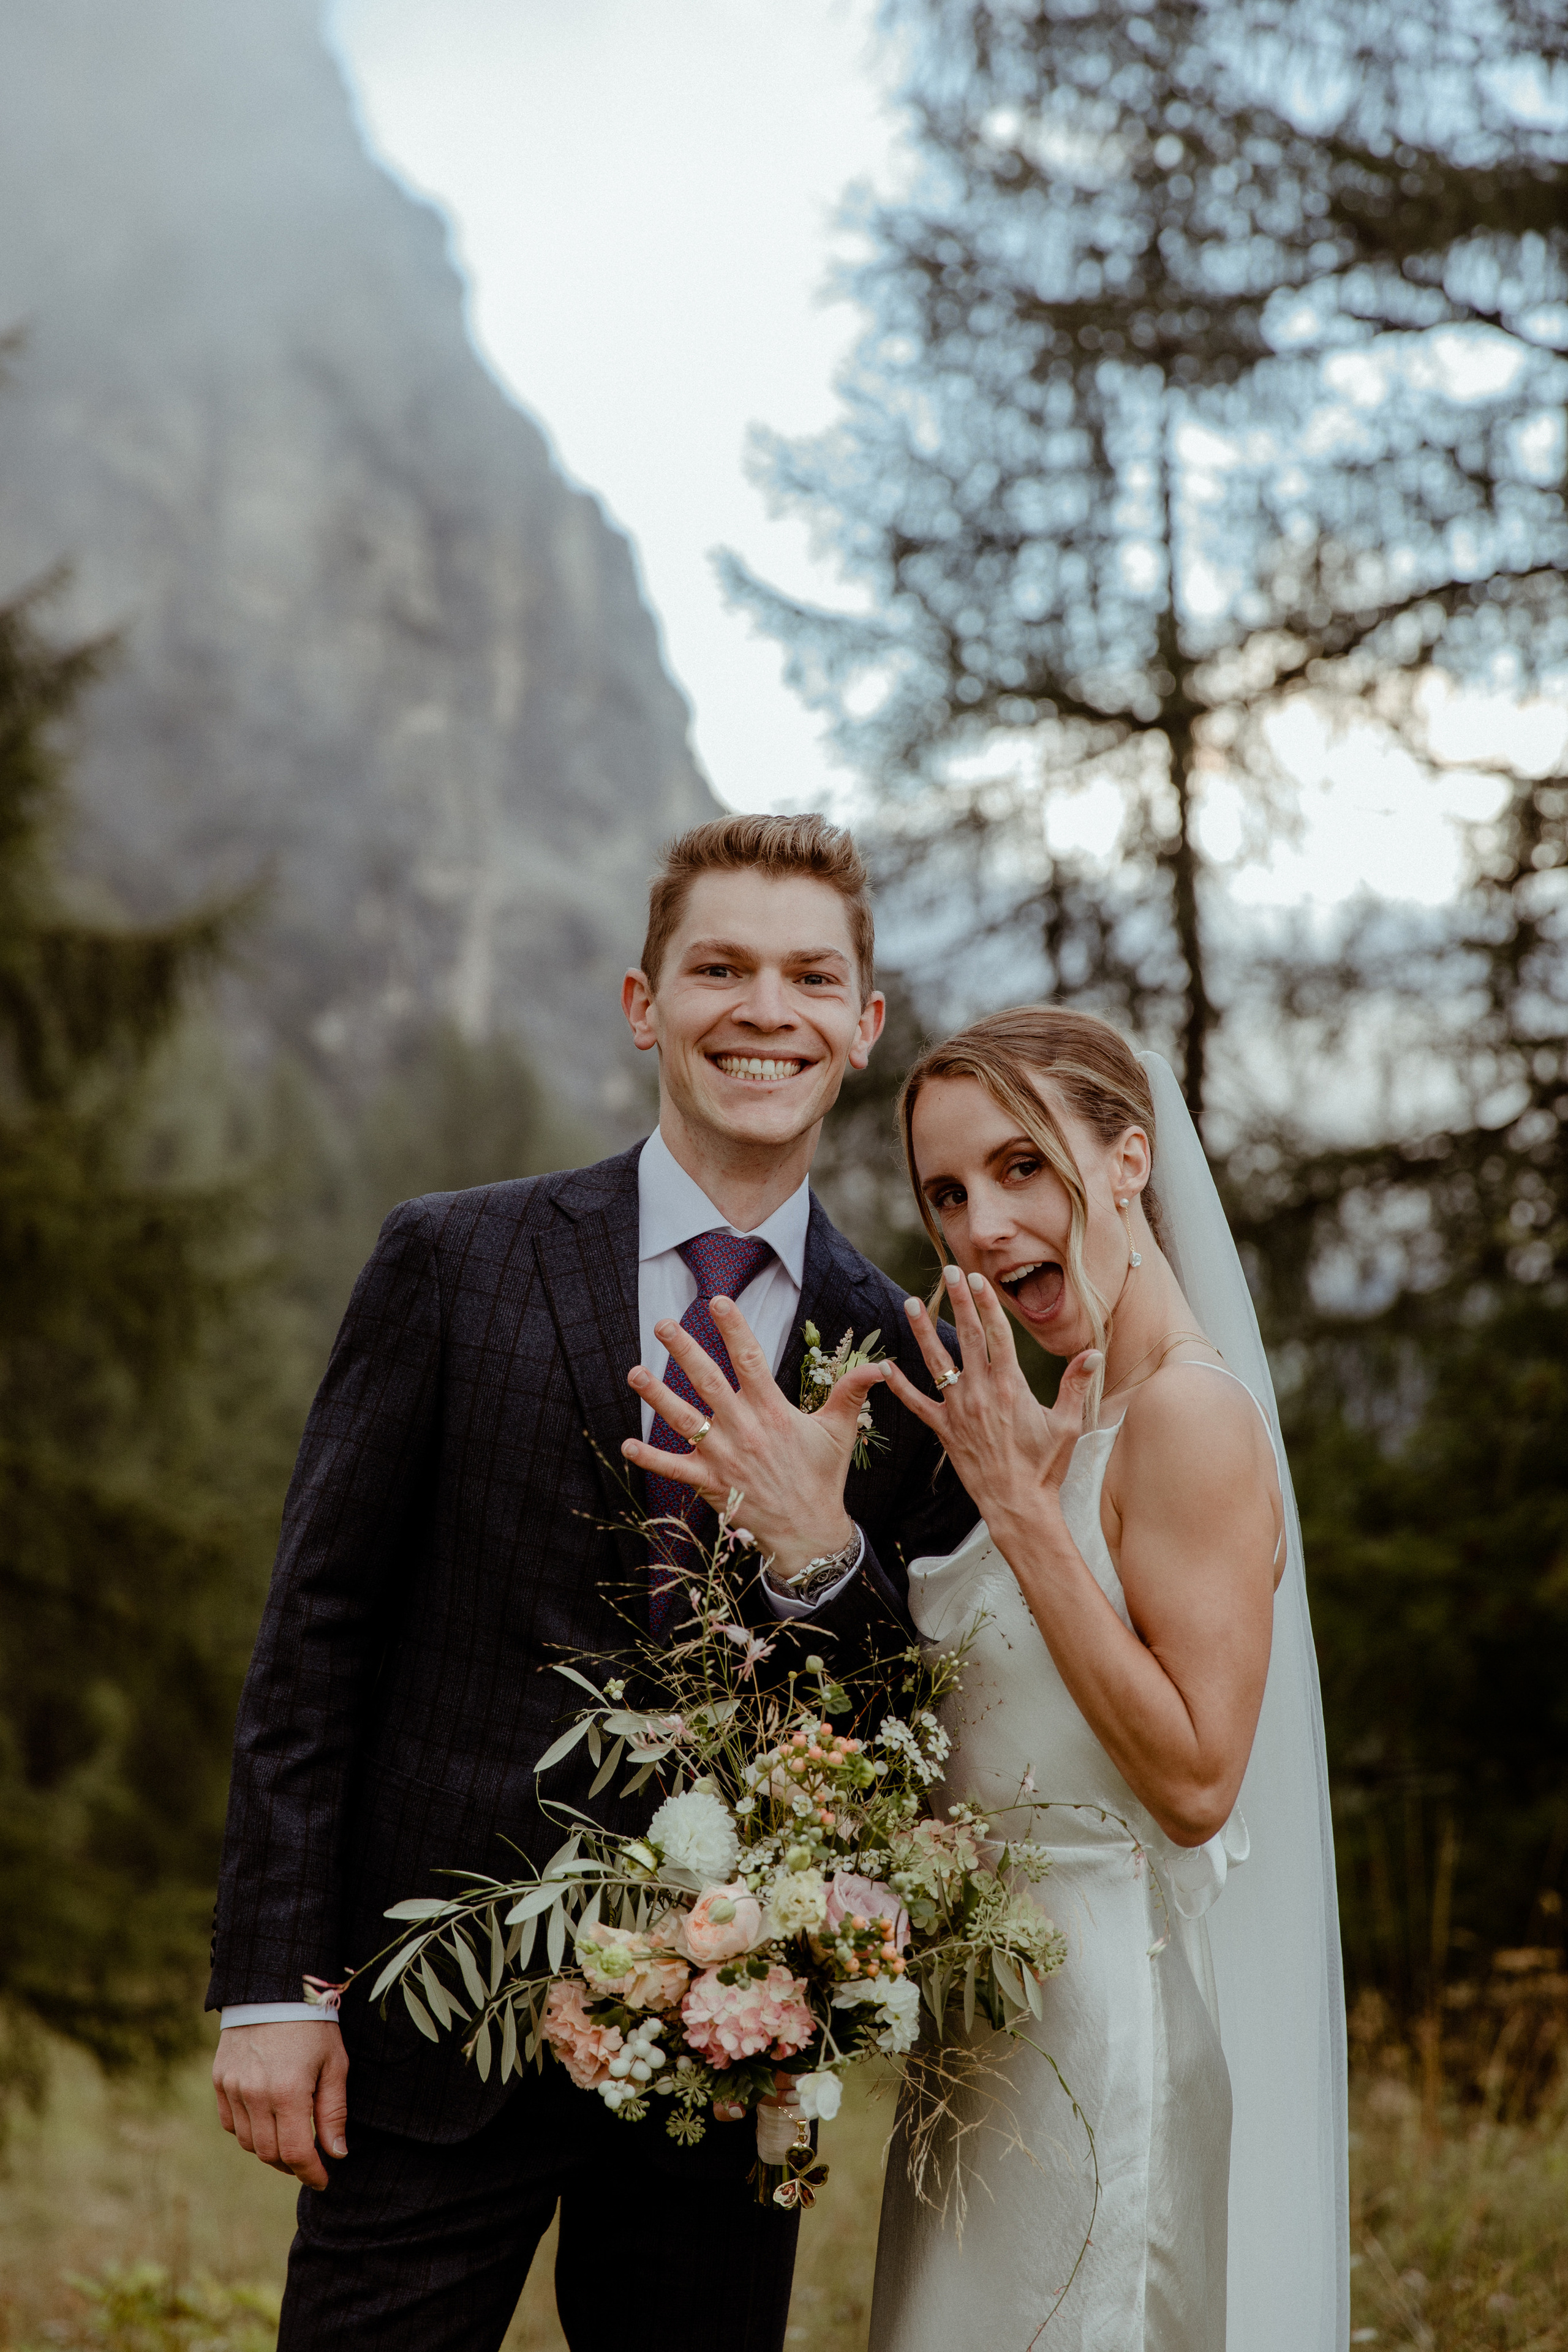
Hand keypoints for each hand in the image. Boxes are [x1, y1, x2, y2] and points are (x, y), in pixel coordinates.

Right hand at [212, 2020, 347, 2188]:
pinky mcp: (220, 2080)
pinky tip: (266, 2122)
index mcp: (288, 2092)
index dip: (311, 2173)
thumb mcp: (335, 2063)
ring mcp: (233, 2088)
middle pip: (270, 2153)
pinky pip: (230, 2123)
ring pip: (248, 2142)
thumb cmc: (313, 2024)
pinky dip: (248, 2131)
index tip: (324, 2180)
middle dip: (292, 2165)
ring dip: (270, 2149)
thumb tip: (336, 2154)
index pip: (295, 2154)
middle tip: (309, 2161)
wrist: (274, 1986)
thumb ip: (334, 2112)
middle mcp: (254, 2095)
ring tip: (290, 2140)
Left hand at [621, 1298, 883, 1580]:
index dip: (733, 1329)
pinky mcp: (711, 1483)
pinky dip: (651, 1458)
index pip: (750, 1359)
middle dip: (684, 1350)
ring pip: (684, 1419)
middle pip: (709, 1381)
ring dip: (657, 1396)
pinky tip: (627, 1444)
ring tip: (635, 1373)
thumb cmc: (822, 1478)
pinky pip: (675, 1469)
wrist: (809, 1532)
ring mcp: (724, 1457)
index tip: (718, 1302)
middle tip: (663, 1324)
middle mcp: (745, 1429)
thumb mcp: (840, 1431)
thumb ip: (851, 1393)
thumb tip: (880, 1366)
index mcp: (773, 1411)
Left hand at [881, 1268, 1098, 1544]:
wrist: (1018, 1505)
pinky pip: (917, 1405)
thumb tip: (1094, 1353)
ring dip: (923, 1331)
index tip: (978, 1280)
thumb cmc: (1045, 1467)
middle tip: (948, 1273)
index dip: (987, 1304)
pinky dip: (900, 1387)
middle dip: (958, 1302)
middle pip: (968, 1337)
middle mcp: (981, 1393)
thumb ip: (1076, 1385)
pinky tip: (885, 1368)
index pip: (998, 1335)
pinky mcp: (944, 1431)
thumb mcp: (1067, 1424)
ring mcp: (959, 1411)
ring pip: (937, 1363)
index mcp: (1011, 1387)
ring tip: (909, 1303)